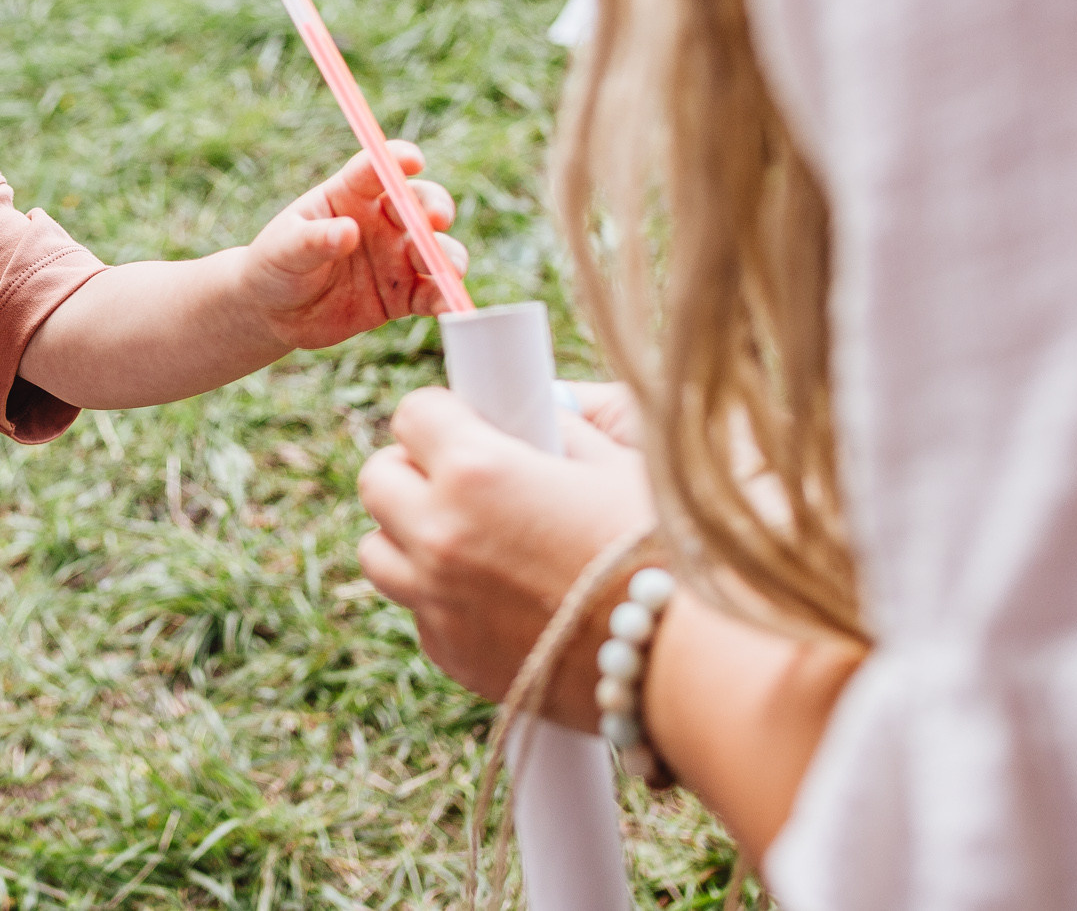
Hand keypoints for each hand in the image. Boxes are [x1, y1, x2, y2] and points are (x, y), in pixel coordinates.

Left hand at [238, 140, 467, 349]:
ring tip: (446, 268)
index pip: (377, 168)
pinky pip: (431, 294)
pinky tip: (450, 307)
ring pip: (435, 249)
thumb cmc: (274, 266)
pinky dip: (445, 299)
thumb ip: (314, 239)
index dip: (398, 159)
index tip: (412, 161)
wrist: (273, 313)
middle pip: (419, 204)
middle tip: (434, 221)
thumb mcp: (283, 249)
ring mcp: (395, 257)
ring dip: (447, 255)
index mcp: (349, 194)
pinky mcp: (403, 295)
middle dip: (434, 208)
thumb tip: (348, 232)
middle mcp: (380, 221)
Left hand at [356, 387, 653, 729]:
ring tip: (472, 538)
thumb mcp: (620, 463)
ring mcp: (439, 602)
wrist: (698, 663)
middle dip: (414, 471)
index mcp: (477, 471)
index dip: (445, 415)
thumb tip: (538, 413)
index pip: (412, 414)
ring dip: (411, 537)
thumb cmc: (670, 551)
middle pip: (377, 480)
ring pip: (379, 552)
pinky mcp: (453, 657)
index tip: (470, 425)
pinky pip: (419, 612)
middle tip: (463, 478)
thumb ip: (561, 429)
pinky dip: (443, 599)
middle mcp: (440, 535)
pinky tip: (499, 596)